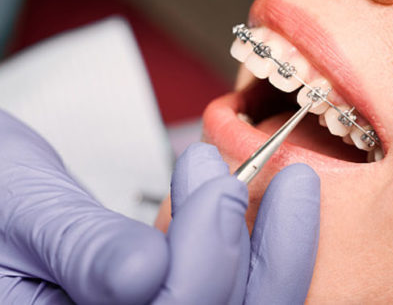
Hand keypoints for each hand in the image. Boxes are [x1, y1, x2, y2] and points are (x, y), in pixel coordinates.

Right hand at [0, 109, 319, 303]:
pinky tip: (277, 207)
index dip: (201, 263)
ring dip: (274, 252)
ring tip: (287, 181)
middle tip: (276, 175)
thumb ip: (81, 247)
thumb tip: (143, 271)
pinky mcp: (179, 295)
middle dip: (255, 256)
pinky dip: (268, 252)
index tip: (216, 182)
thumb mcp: (23, 210)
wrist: (2, 190)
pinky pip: (235, 291)